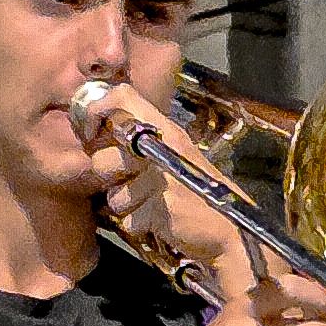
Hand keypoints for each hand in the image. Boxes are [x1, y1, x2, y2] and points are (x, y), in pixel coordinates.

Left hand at [84, 81, 259, 298]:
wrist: (232, 228)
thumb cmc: (200, 192)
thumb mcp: (175, 153)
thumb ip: (142, 140)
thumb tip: (100, 137)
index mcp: (165, 129)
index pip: (120, 97)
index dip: (96, 111)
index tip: (93, 134)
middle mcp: (162, 148)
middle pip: (102, 157)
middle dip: (109, 178)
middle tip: (131, 182)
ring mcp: (161, 180)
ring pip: (113, 195)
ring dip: (127, 206)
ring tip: (151, 204)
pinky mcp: (161, 210)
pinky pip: (128, 220)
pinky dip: (140, 225)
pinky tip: (159, 220)